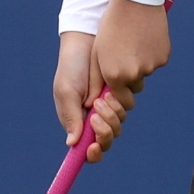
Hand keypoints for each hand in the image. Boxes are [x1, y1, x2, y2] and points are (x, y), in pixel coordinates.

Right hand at [53, 32, 121, 158]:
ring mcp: (109, 107)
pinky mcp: (121, 95)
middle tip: (97, 112)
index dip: (93, 152)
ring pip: (119, 124)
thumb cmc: (71, 67)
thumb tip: (73, 144)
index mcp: (77, 122)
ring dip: (112, 113)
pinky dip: (120, 100)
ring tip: (102, 95)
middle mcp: (94, 118)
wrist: (88, 41)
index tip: (94, 147)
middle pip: (108, 139)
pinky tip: (110, 88)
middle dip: (105, 130)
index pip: (88, 148)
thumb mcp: (66, 91)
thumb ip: (71, 117)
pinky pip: (127, 106)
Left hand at [93, 0, 171, 101]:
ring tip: (133, 41)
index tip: (118, 85)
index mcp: (115, 76)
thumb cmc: (111, 25)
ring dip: (141, 63)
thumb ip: (96, 78)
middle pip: (136, 87)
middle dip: (131, 78)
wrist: (134, 2)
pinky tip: (144, 38)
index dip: (120, 94)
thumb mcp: (97, 52)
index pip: (122, 100)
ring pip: (146, 72)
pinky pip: (156, 61)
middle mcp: (134, 75)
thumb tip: (95, 99)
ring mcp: (151, 66)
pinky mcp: (163, 57)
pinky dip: (151, 54)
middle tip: (125, 57)